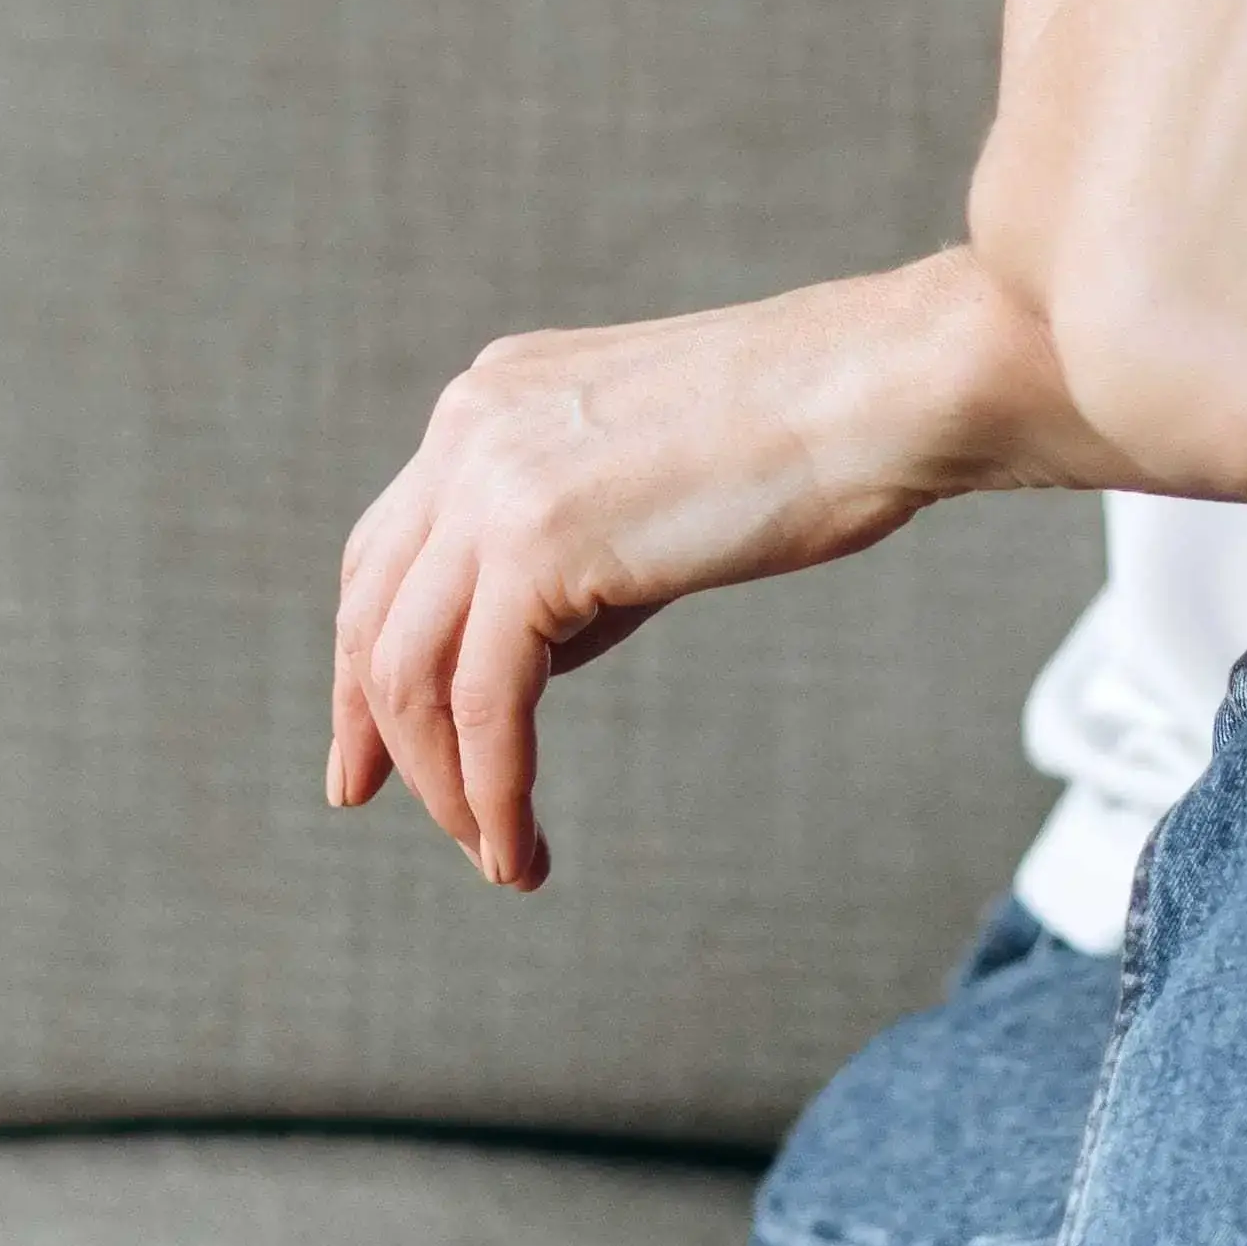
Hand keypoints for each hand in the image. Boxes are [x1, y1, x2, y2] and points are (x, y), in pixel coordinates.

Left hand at [326, 251, 1037, 891]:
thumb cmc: (806, 444)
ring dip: (443, 782)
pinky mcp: (538, 541)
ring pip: (411, 670)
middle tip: (377, 808)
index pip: (388, 551)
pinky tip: (521, 848)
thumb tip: (529, 661)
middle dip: (373, 729)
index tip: (368, 752)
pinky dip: (491, 789)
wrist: (884, 390)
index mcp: (490, 401)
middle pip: (373, 610)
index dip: (362, 660)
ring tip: (494, 855)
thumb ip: (568, 563)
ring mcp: (493, 478)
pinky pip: (482, 701)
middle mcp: (469, 429)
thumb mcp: (645, 494)